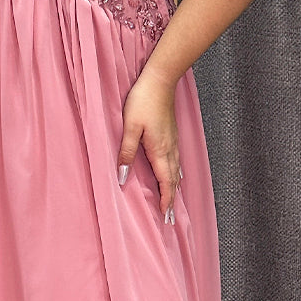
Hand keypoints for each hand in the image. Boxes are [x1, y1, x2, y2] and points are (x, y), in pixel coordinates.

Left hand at [117, 67, 181, 223]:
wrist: (160, 80)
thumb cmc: (143, 101)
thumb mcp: (129, 128)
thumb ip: (126, 153)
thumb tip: (123, 177)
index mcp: (160, 151)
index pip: (165, 182)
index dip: (165, 201)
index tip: (165, 217)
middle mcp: (170, 149)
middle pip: (173, 181)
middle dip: (171, 200)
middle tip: (170, 219)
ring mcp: (173, 141)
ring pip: (176, 171)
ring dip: (174, 188)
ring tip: (172, 202)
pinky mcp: (172, 134)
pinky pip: (176, 161)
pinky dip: (176, 174)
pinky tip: (175, 174)